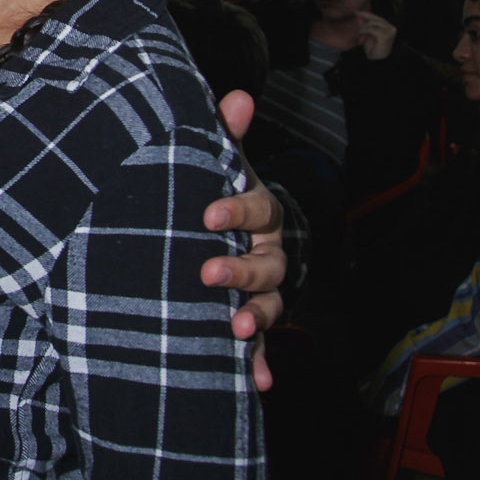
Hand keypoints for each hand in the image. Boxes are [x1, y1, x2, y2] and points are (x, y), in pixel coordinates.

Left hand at [202, 90, 285, 393]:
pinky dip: (260, 366)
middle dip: (242, 270)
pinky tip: (258, 384)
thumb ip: (224, 135)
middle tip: (209, 272)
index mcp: (259, 214)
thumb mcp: (217, 164)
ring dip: (256, 319)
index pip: (259, 210)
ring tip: (237, 330)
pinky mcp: (249, 322)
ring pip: (270, 306)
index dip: (238, 212)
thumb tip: (238, 95)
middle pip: (268, 265)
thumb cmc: (214, 194)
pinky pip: (260, 348)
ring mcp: (262, 291)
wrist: (216, 233)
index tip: (209, 214)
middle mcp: (268, 254)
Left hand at [355, 12, 396, 60]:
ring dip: (363, 30)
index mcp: (388, 27)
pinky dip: (364, 33)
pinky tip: (362, 39)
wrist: (377, 62)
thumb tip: (358, 15)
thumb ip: (364, 25)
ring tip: (360, 37)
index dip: (365, 14)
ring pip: (371, 23)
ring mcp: (389, 31)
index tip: (356, 12)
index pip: (376, 17)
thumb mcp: (367, 35)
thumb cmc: (373, 49)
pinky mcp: (385, 35)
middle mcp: (391, 28)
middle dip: (363, 25)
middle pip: (373, 19)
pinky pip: (371, 29)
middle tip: (358, 33)